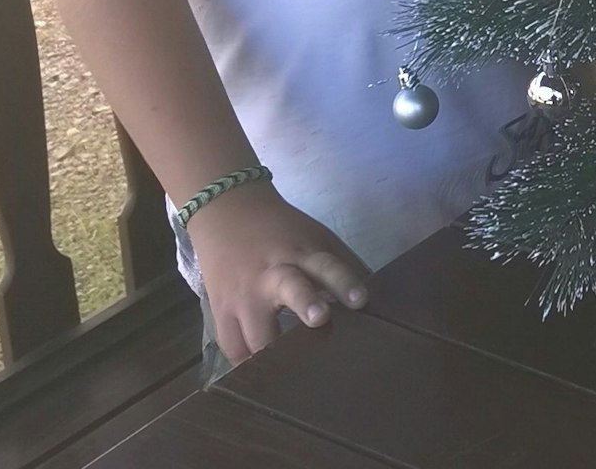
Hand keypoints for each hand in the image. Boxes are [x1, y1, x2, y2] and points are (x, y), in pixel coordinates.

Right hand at [186, 182, 369, 362]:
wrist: (229, 214)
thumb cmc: (283, 233)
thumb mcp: (315, 237)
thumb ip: (341, 265)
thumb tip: (375, 300)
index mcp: (303, 252)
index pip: (327, 265)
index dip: (344, 282)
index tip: (361, 300)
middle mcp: (274, 274)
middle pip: (291, 288)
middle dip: (305, 304)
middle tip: (320, 319)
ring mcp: (244, 296)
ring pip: (256, 334)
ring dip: (273, 356)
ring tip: (290, 381)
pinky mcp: (220, 313)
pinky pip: (233, 348)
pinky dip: (246, 364)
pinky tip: (260, 379)